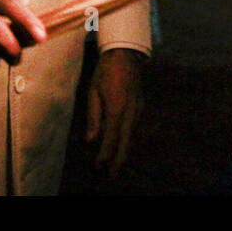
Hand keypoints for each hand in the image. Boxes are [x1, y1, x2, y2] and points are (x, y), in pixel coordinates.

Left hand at [85, 48, 144, 175]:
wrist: (126, 54)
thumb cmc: (105, 71)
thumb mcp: (93, 91)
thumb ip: (93, 117)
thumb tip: (90, 140)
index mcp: (117, 107)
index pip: (111, 137)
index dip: (105, 154)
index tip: (98, 166)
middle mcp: (131, 111)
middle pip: (125, 141)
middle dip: (118, 160)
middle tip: (111, 176)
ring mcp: (138, 109)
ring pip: (131, 135)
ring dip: (123, 151)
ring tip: (114, 166)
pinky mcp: (140, 106)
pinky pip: (133, 127)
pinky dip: (126, 139)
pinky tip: (120, 145)